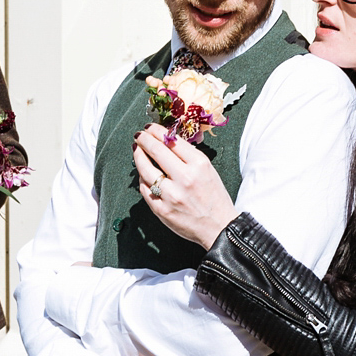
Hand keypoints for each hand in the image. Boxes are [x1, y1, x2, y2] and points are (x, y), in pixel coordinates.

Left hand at [133, 124, 238, 248]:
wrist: (219, 227)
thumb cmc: (215, 198)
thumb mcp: (208, 170)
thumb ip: (188, 156)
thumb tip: (166, 141)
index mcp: (199, 164)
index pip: (172, 140)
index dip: (157, 131)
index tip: (150, 128)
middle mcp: (184, 177)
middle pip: (156, 151)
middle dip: (144, 140)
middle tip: (139, 135)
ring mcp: (171, 195)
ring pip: (145, 170)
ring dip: (138, 157)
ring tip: (137, 150)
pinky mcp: (162, 209)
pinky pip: (145, 189)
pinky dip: (143, 179)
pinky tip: (143, 174)